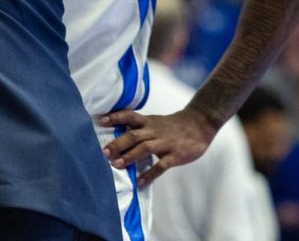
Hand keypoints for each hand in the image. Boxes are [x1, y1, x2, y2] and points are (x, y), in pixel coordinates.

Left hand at [99, 106, 216, 185]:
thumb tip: (117, 135)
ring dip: (129, 157)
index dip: (115, 117)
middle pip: (133, 135)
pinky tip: (139, 182)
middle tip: (103, 152)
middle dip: (118, 144)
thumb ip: (138, 128)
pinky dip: (150, 174)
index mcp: (148, 122)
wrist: (199, 125)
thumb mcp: (154, 121)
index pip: (129, 116)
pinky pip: (161, 166)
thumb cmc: (171, 126)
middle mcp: (154, 131)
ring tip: (115, 165)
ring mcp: (165, 143)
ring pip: (145, 148)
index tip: (100, 121)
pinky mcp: (175, 155)